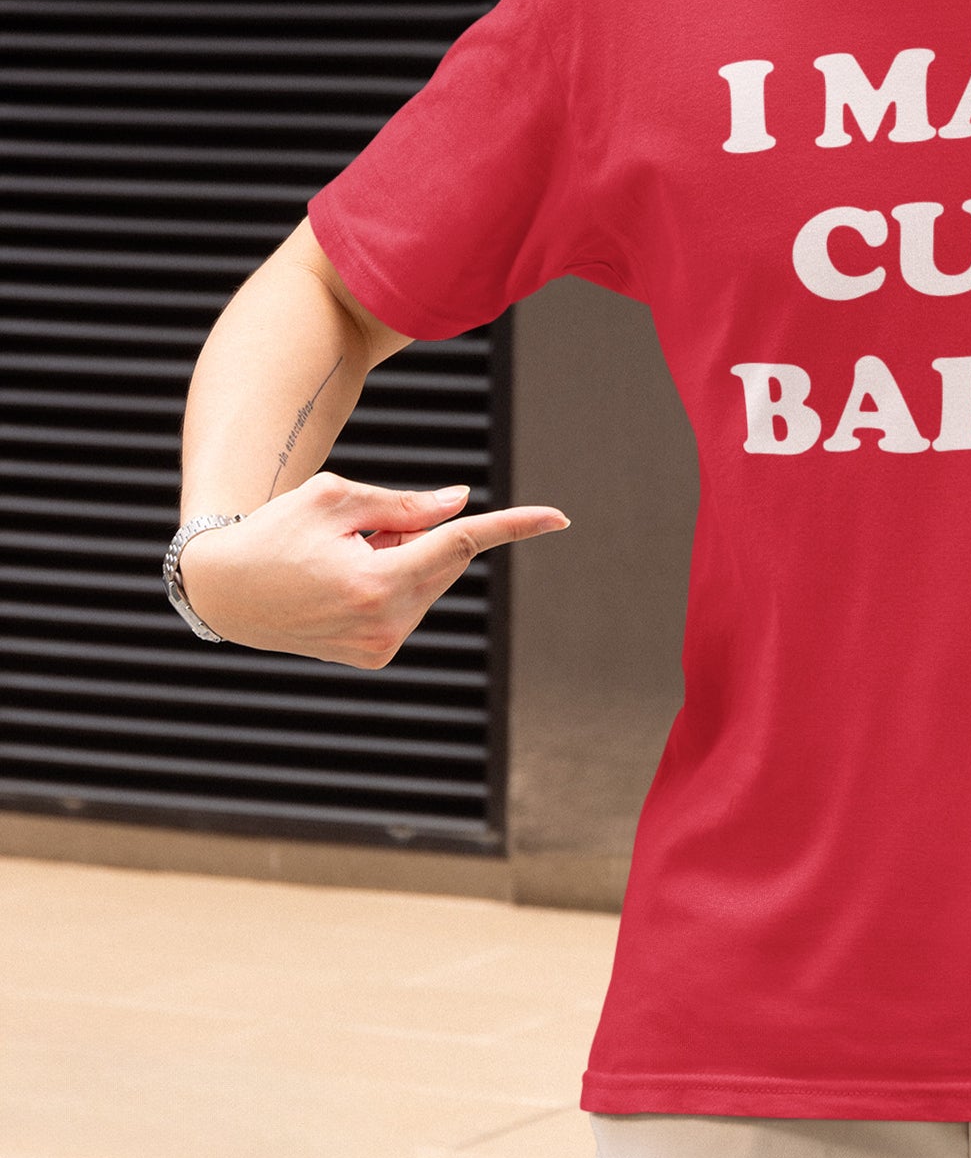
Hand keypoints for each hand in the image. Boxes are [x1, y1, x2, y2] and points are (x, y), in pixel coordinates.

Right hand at [176, 473, 569, 666]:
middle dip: (421, 534)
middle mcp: (385, 625)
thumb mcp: (336, 499)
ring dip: (404, 559)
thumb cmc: (276, 532)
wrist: (225, 591)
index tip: (558, 517)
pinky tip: (343, 583)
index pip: (461, 544)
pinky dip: (392, 584)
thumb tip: (462, 505)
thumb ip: (406, 504)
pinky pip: (409, 605)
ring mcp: (381, 648)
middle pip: (444, 560)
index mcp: (378, 584)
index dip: (512, 525)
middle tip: (364, 529)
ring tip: (342, 559)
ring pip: (429, 582)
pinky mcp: (374, 657)